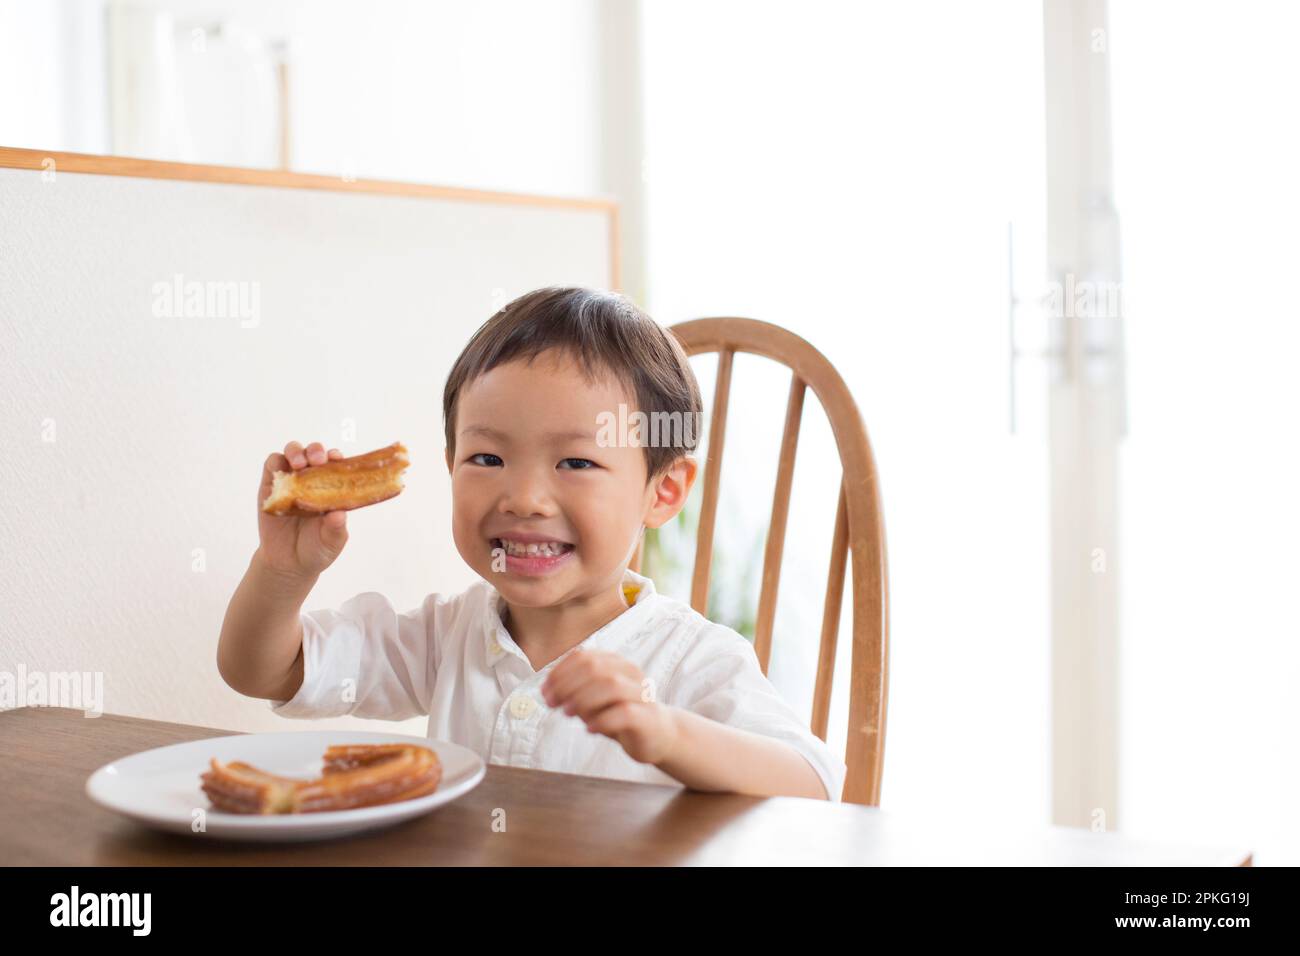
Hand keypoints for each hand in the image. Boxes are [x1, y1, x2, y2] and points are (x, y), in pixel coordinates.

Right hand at [256, 440, 348, 580]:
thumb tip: (339, 514)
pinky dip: (276, 463)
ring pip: (292, 453)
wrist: (289, 564)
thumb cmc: (317, 549)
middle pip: (313, 453)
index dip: (336, 457)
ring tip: (298, 464)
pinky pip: (271, 466)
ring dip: (295, 452)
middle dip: (316, 451)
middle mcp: (312, 480)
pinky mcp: (270, 487)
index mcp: (332, 487)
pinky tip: (281, 473)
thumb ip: (336, 529)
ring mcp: (290, 481)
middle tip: (317, 461)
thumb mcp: (332, 542)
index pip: (336, 464)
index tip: (337, 458)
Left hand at [541, 649, 678, 765]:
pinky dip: (603, 720)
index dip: (560, 672)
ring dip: (583, 699)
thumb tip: (548, 691)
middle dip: (567, 685)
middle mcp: (631, 673)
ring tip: (567, 713)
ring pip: (611, 685)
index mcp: (616, 663)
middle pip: (596, 668)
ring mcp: (642, 693)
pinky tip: (590, 729)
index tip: (544, 692)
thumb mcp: (595, 699)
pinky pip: (625, 712)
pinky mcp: (648, 717)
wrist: (658, 735)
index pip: (584, 657)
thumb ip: (576, 691)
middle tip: (552, 703)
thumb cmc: (620, 714)